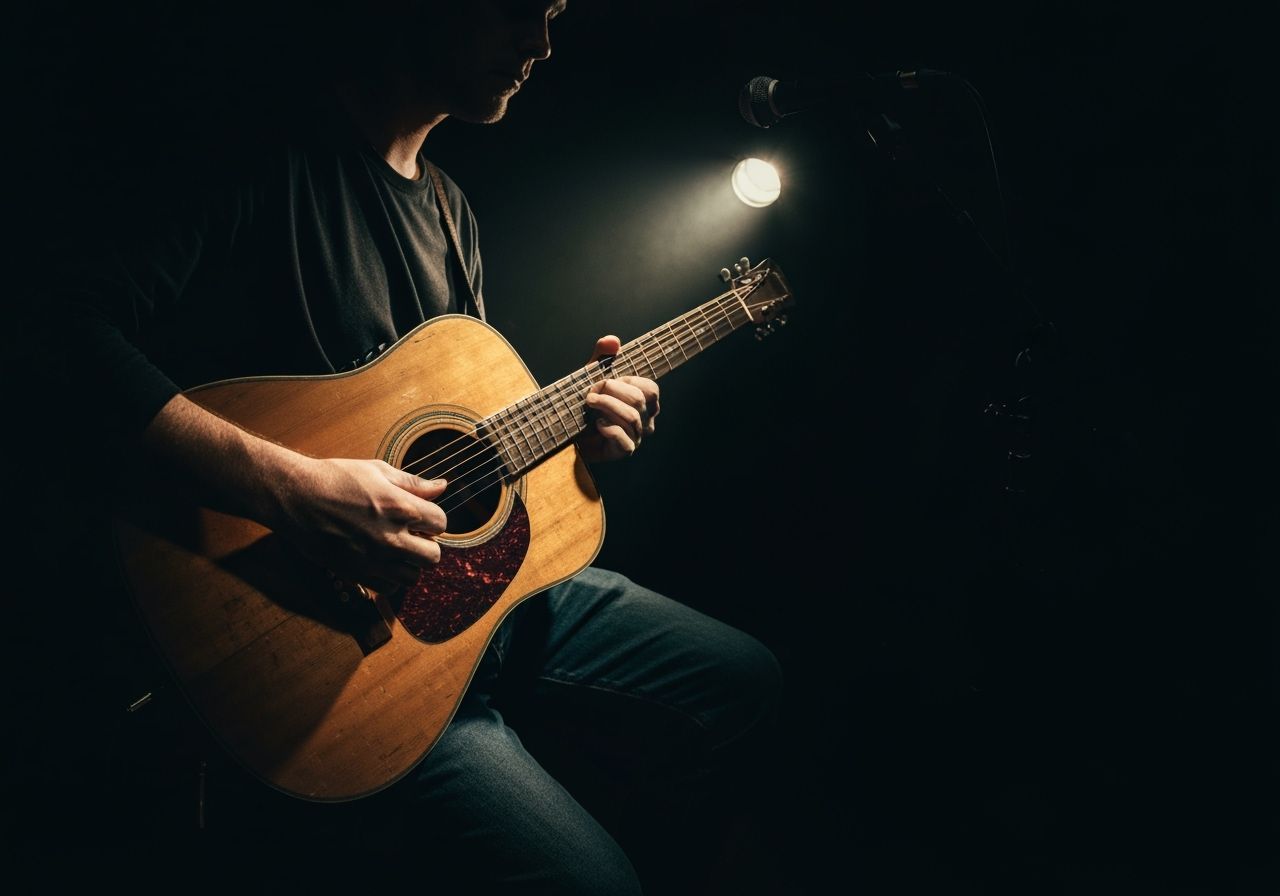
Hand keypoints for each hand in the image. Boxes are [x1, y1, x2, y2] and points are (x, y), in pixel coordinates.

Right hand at [269, 457, 447, 593]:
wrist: (296, 497)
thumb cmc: (336, 478)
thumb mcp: (378, 471)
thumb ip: (414, 483)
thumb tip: (442, 486)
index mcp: (401, 508)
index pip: (441, 523)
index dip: (432, 518)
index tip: (419, 516)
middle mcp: (391, 538)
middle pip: (433, 556)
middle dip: (426, 544)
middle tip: (411, 534)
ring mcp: (374, 559)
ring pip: (413, 577)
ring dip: (409, 564)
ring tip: (396, 548)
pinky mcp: (356, 573)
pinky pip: (389, 588)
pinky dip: (389, 578)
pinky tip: (380, 561)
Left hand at [576, 335, 659, 463]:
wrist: (570, 432)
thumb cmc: (587, 404)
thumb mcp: (592, 376)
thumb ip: (602, 357)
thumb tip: (612, 340)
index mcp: (644, 402)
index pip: (651, 389)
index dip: (628, 381)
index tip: (607, 380)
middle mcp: (645, 420)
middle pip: (639, 400)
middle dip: (611, 391)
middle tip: (591, 391)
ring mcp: (636, 436)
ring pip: (631, 417)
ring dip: (606, 405)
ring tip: (588, 403)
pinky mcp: (623, 450)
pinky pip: (623, 439)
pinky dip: (608, 428)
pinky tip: (596, 423)